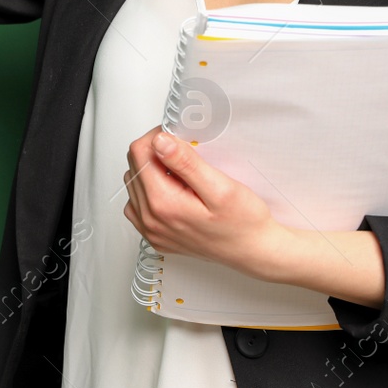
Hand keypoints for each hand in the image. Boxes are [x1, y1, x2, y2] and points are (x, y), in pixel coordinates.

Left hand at [122, 126, 287, 275]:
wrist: (253, 250)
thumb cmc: (244, 223)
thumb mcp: (220, 187)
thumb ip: (186, 163)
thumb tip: (160, 143)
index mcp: (164, 204)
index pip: (139, 153)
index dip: (156, 137)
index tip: (176, 137)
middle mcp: (152, 220)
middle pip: (134, 167)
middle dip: (154, 152)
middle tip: (183, 153)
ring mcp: (152, 231)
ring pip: (133, 185)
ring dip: (151, 171)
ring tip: (180, 174)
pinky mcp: (156, 236)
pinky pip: (138, 206)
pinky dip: (150, 192)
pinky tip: (172, 191)